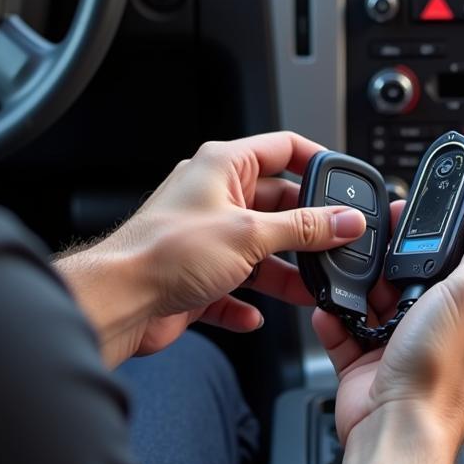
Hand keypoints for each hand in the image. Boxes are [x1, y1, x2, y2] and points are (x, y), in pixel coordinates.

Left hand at [55, 132, 367, 365]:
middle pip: (276, 204)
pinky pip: (235, 286)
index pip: (282, 148)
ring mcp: (206, 236)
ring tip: (311, 287)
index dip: (317, 161)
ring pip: (260, 249)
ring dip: (284, 271)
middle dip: (306, 228)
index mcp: (223, 166)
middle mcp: (214, 195)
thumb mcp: (250, 234)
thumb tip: (343, 220)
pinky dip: (248, 301)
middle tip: (336, 244)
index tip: (344, 183)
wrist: (119, 300)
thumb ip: (303, 228)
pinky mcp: (197, 275)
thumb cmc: (165, 252)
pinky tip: (255, 314)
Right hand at [314, 192, 463, 451]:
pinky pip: (359, 329)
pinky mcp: (383, 363)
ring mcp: (421, 350)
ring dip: (372, 287)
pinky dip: (345, 318)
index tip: (443, 210)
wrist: (394, 432)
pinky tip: (337, 308)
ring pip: (392, 299)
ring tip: (362, 276)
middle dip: (407, 258)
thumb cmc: (440, 375)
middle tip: (391, 235)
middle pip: (435, 276)